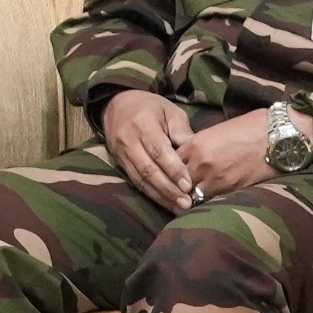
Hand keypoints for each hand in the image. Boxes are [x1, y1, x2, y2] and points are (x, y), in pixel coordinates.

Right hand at [103, 90, 195, 214]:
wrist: (116, 104)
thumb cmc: (149, 107)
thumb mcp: (169, 111)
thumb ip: (181, 131)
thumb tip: (197, 154)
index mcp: (143, 125)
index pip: (159, 152)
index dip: (173, 170)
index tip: (188, 185)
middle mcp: (129, 142)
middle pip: (149, 170)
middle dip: (168, 189)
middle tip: (187, 203)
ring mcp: (122, 154)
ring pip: (141, 180)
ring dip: (160, 196)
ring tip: (178, 208)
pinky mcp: (119, 163)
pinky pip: (135, 182)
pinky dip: (151, 194)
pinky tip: (165, 203)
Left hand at [181, 108, 311, 204]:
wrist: (278, 136)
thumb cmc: (250, 127)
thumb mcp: (216, 131)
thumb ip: (199, 145)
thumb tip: (189, 157)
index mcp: (194, 145)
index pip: (171, 163)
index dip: (172, 169)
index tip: (174, 173)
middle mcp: (200, 163)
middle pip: (178, 181)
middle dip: (179, 185)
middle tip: (181, 190)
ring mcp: (215, 179)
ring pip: (193, 194)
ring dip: (193, 195)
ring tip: (193, 198)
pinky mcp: (231, 190)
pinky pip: (212, 200)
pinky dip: (210, 199)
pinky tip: (211, 198)